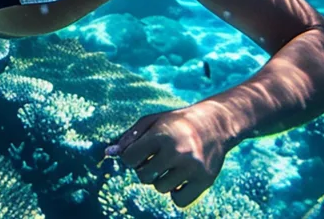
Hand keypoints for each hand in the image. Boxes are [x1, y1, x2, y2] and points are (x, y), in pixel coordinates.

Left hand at [105, 107, 232, 206]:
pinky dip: (176, 194)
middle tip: (156, 159)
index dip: (131, 157)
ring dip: (161, 180)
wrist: (215, 124)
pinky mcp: (204, 180)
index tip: (140, 152)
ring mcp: (192, 168)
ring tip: (170, 167)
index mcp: (162, 135)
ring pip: (160, 189)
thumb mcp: (152, 121)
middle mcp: (177, 152)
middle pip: (144, 176)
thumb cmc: (177, 123)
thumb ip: (129, 137)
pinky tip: (179, 179)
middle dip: (145, 169)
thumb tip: (108, 154)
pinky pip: (179, 201)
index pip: (130, 158)